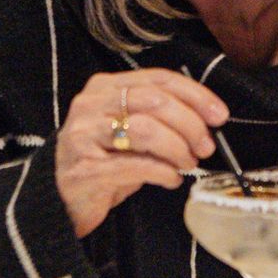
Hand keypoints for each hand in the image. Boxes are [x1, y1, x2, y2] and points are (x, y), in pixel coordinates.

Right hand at [54, 69, 227, 238]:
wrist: (59, 199)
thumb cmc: (103, 163)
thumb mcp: (130, 133)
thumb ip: (160, 120)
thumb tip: (207, 123)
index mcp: (104, 87)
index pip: (159, 79)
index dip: (195, 95)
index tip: (219, 115)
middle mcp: (90, 105)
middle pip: (155, 102)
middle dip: (190, 124)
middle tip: (206, 147)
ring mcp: (84, 135)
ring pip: (146, 130)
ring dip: (177, 148)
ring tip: (187, 164)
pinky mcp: (85, 168)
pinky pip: (135, 165)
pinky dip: (163, 172)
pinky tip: (171, 180)